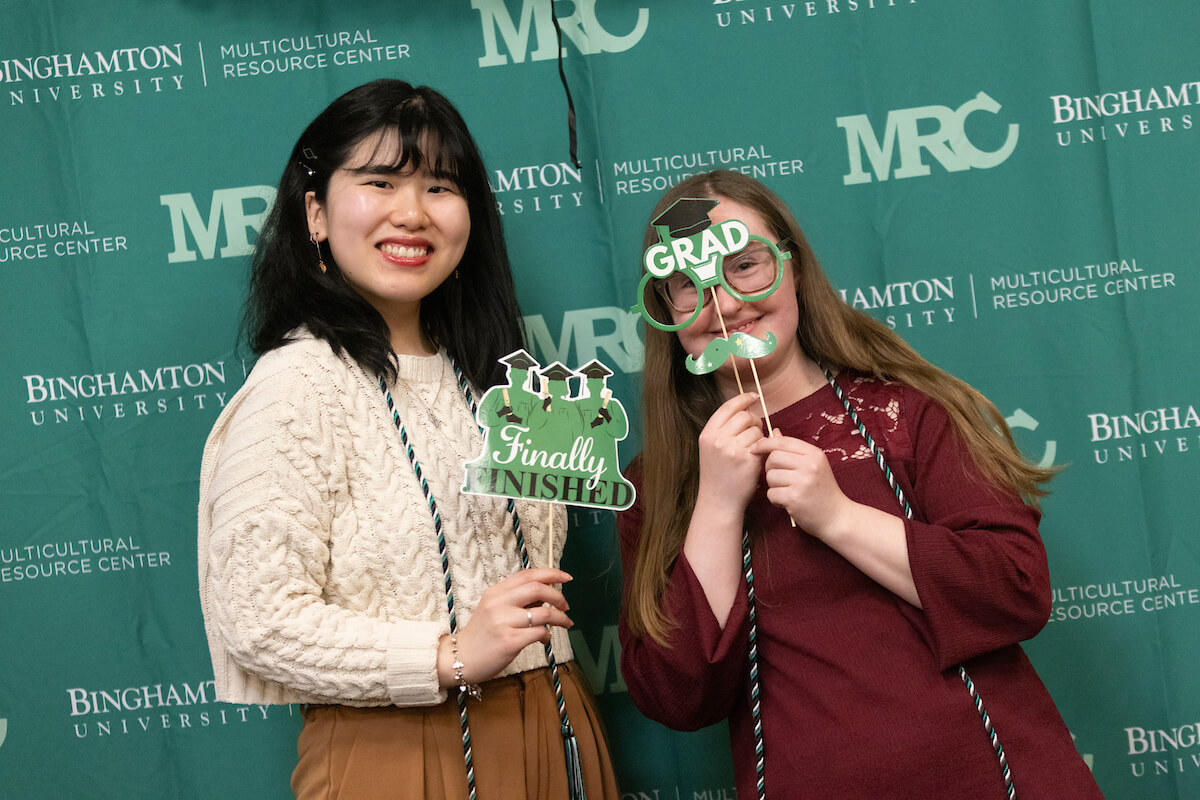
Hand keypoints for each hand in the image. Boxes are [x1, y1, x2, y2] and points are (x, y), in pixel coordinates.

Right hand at [438, 568, 572, 686]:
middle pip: (537, 589)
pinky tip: (544, 639)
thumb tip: (547, 594)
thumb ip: (516, 599)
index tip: (566, 578)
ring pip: (544, 613)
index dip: (551, 574)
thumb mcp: (493, 608)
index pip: (528, 575)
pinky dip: (547, 635)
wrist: (461, 658)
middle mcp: (499, 603)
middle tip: (566, 605)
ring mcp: (504, 622)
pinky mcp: (510, 642)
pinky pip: (539, 632)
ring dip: (560, 617)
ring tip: (564, 622)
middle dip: (558, 596)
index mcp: (496, 591)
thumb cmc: (482, 634)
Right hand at [696, 392, 767, 514]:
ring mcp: (733, 450)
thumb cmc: (717, 473)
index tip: (754, 397)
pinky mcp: (748, 460)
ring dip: (759, 435)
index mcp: (708, 434)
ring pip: (755, 429)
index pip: (728, 407)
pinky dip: (763, 448)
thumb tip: (746, 407)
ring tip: (753, 447)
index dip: (743, 399)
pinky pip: (762, 443)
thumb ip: (724, 428)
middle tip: (754, 430)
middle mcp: (718, 440)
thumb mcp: (711, 447)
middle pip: (744, 415)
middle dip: (754, 420)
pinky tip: (756, 457)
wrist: (719, 500)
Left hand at [750, 432, 849, 535]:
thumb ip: (792, 450)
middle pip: (773, 458)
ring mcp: (802, 481)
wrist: (837, 516)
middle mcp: (809, 465)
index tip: (755, 448)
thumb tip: (774, 433)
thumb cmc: (822, 490)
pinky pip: (771, 493)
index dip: (765, 443)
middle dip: (770, 468)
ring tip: (787, 491)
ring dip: (773, 486)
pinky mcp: (794, 498)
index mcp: (814, 454)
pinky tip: (787, 502)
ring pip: (770, 476)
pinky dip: (775, 500)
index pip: (782, 442)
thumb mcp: (813, 465)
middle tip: (781, 479)